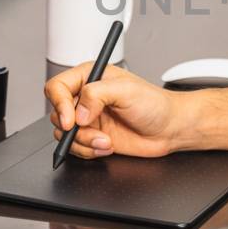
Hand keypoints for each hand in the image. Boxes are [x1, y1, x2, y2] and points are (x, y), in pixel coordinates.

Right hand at [44, 64, 185, 158]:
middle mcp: (86, 98)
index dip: (59, 104)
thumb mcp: (127, 91)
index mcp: (90, 77)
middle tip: (94, 130)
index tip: (70, 120)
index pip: (57, 87)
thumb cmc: (155, 104)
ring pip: (64, 135)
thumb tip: (78, 112)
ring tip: (106, 140)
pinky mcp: (92, 137)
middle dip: (74, 128)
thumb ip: (97, 95)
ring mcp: (88, 119)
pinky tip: (107, 146)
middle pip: (57, 114)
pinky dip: (88, 151)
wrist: (169, 129)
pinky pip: (75, 148)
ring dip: (84, 142)